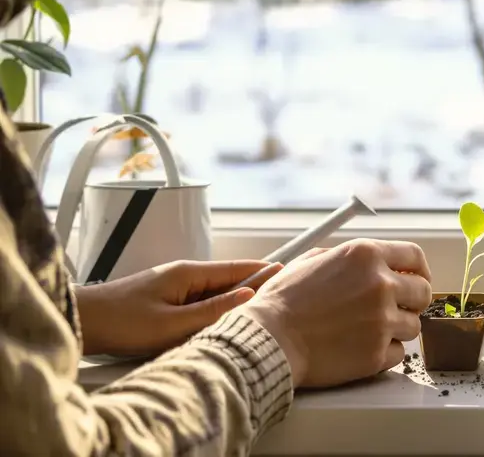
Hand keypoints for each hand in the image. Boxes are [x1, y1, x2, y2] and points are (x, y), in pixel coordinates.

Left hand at [76, 260, 282, 356]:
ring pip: (216, 292)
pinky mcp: (167, 299)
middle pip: (230, 279)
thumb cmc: (121, 321)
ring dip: (234, 301)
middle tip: (281, 296)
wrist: (83, 321)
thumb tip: (248, 296)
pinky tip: (222, 322)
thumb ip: (213, 311)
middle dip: (255, 286)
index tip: (290, 271)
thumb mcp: (171, 323)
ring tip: (259, 312)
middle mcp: (185, 274)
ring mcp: (175, 286)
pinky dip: (216, 309)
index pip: (238, 268)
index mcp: (189, 272)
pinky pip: (200, 301)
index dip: (266, 270)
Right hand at [237, 239, 432, 387]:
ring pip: (413, 325)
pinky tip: (361, 348)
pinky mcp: (376, 354)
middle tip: (396, 308)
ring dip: (397, 328)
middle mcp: (380, 285)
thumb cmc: (282, 302)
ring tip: (368, 331)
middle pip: (423, 292)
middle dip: (412, 301)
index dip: (419, 269)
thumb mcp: (312, 260)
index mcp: (366, 256)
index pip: (415, 257)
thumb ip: (348, 258)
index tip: (416, 278)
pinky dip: (384, 353)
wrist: (267, 341)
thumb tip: (372, 260)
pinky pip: (398, 353)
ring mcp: (381, 321)